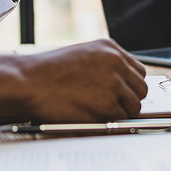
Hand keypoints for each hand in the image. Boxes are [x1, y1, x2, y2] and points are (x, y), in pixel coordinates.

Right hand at [0, 39, 147, 122]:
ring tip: (103, 112)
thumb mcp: (84, 55)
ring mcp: (114, 84)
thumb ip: (106, 65)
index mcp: (111, 49)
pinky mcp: (108, 104)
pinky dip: (111, 121)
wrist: (28, 81)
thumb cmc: (48, 71)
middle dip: (131, 99)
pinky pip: (121, 118)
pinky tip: (95, 116)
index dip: (132, 85)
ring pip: (135, 105)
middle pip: (141, 89)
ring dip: (122, 112)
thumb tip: (123, 81)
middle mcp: (116, 63)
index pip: (139, 71)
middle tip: (117, 106)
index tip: (126, 93)